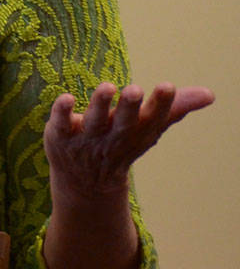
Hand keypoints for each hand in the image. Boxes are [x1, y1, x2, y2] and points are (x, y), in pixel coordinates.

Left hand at [45, 81, 214, 201]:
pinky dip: (61, 113)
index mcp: (135, 133)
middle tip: (135, 89)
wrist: (85, 182)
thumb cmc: (120, 143)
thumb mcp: (146, 128)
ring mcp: (86, 138)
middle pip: (123, 122)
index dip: (159, 104)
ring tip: (107, 86)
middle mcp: (112, 136)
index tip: (167, 86)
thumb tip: (210, 94)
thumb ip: (172, 108)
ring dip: (99, 105)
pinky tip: (65, 98)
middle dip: (129, 107)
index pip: (151, 119)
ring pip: (93, 121)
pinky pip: (59, 123)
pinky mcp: (60, 135)